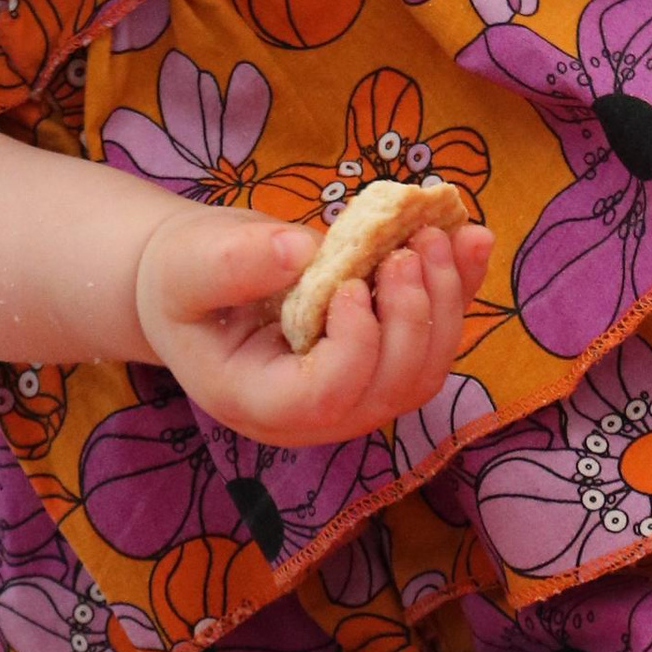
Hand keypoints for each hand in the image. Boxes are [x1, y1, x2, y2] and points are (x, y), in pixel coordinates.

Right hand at [132, 203, 492, 446]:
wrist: (197, 282)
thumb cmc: (181, 277)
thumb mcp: (188, 264)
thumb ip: (233, 263)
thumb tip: (303, 251)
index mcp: (257, 401)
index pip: (324, 397)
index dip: (354, 345)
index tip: (351, 284)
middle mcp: (313, 415)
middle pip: (386, 388)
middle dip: (412, 316)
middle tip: (409, 248)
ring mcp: (353, 395)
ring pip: (422, 372)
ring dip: (445, 303)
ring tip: (439, 236)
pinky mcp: (380, 362)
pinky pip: (433, 340)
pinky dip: (459, 291)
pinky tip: (471, 239)